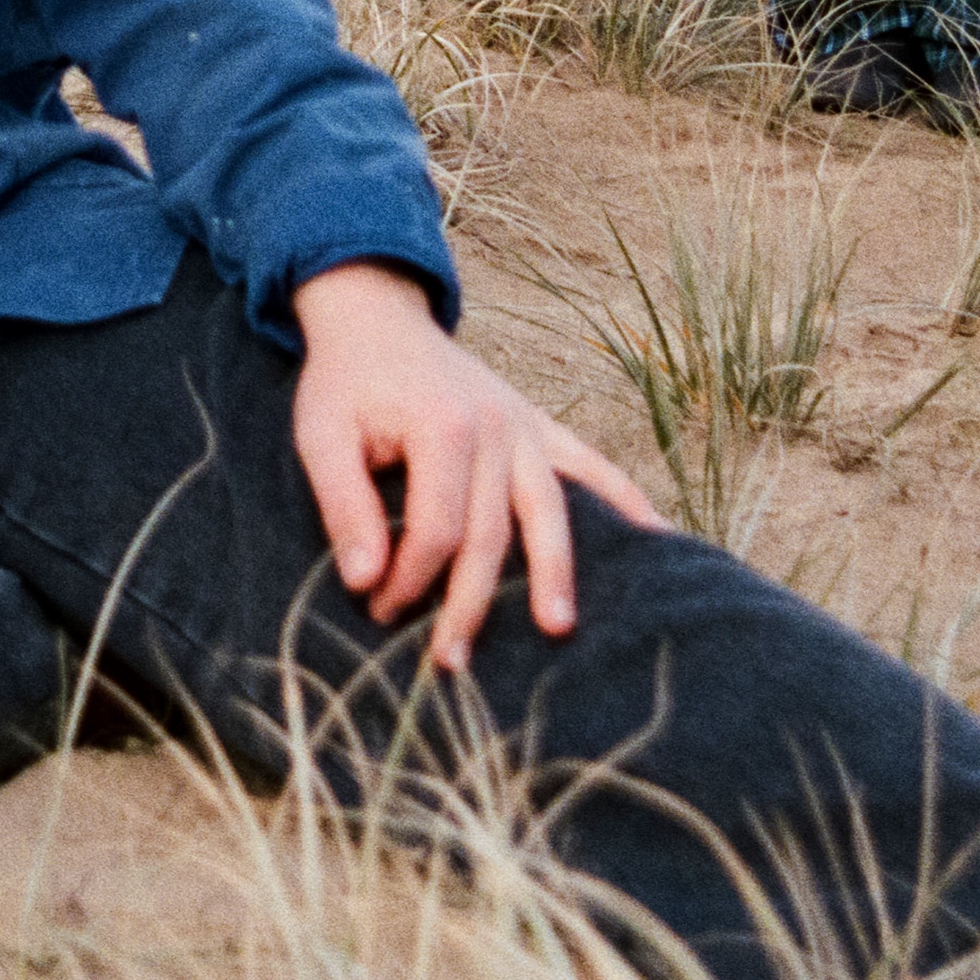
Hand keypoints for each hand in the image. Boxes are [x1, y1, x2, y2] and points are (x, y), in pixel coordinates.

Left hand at [290, 262, 662, 671]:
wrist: (376, 317)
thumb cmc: (345, 382)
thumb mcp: (320, 433)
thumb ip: (342, 504)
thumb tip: (363, 580)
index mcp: (441, 426)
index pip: (438, 529)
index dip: (409, 580)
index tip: (377, 608)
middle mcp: (495, 426)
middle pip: (493, 534)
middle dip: (469, 603)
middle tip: (448, 662)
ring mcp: (524, 426)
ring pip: (549, 511)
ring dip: (554, 572)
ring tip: (556, 628)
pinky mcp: (539, 426)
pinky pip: (591, 465)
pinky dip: (625, 499)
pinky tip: (659, 537)